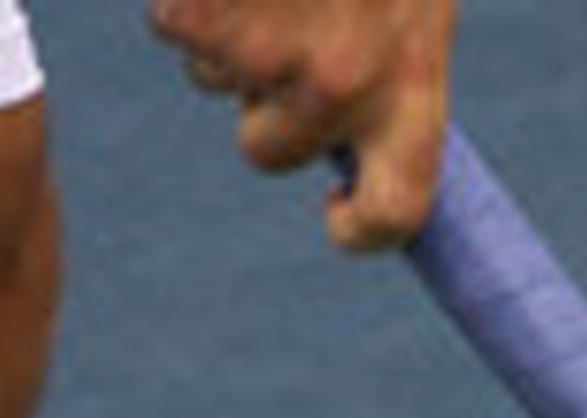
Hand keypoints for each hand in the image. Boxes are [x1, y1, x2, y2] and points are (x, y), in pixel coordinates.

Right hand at [149, 0, 455, 250]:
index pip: (394, 210)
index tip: (337, 211)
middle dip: (258, 96)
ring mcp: (263, 56)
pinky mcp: (198, 20)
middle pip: (264, 148)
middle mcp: (340, 84)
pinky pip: (173, 25)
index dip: (361, 228)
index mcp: (413, 78)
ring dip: (224, 29)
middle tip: (283, 16)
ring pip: (212, 80)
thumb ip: (390, 58)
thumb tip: (355, 136)